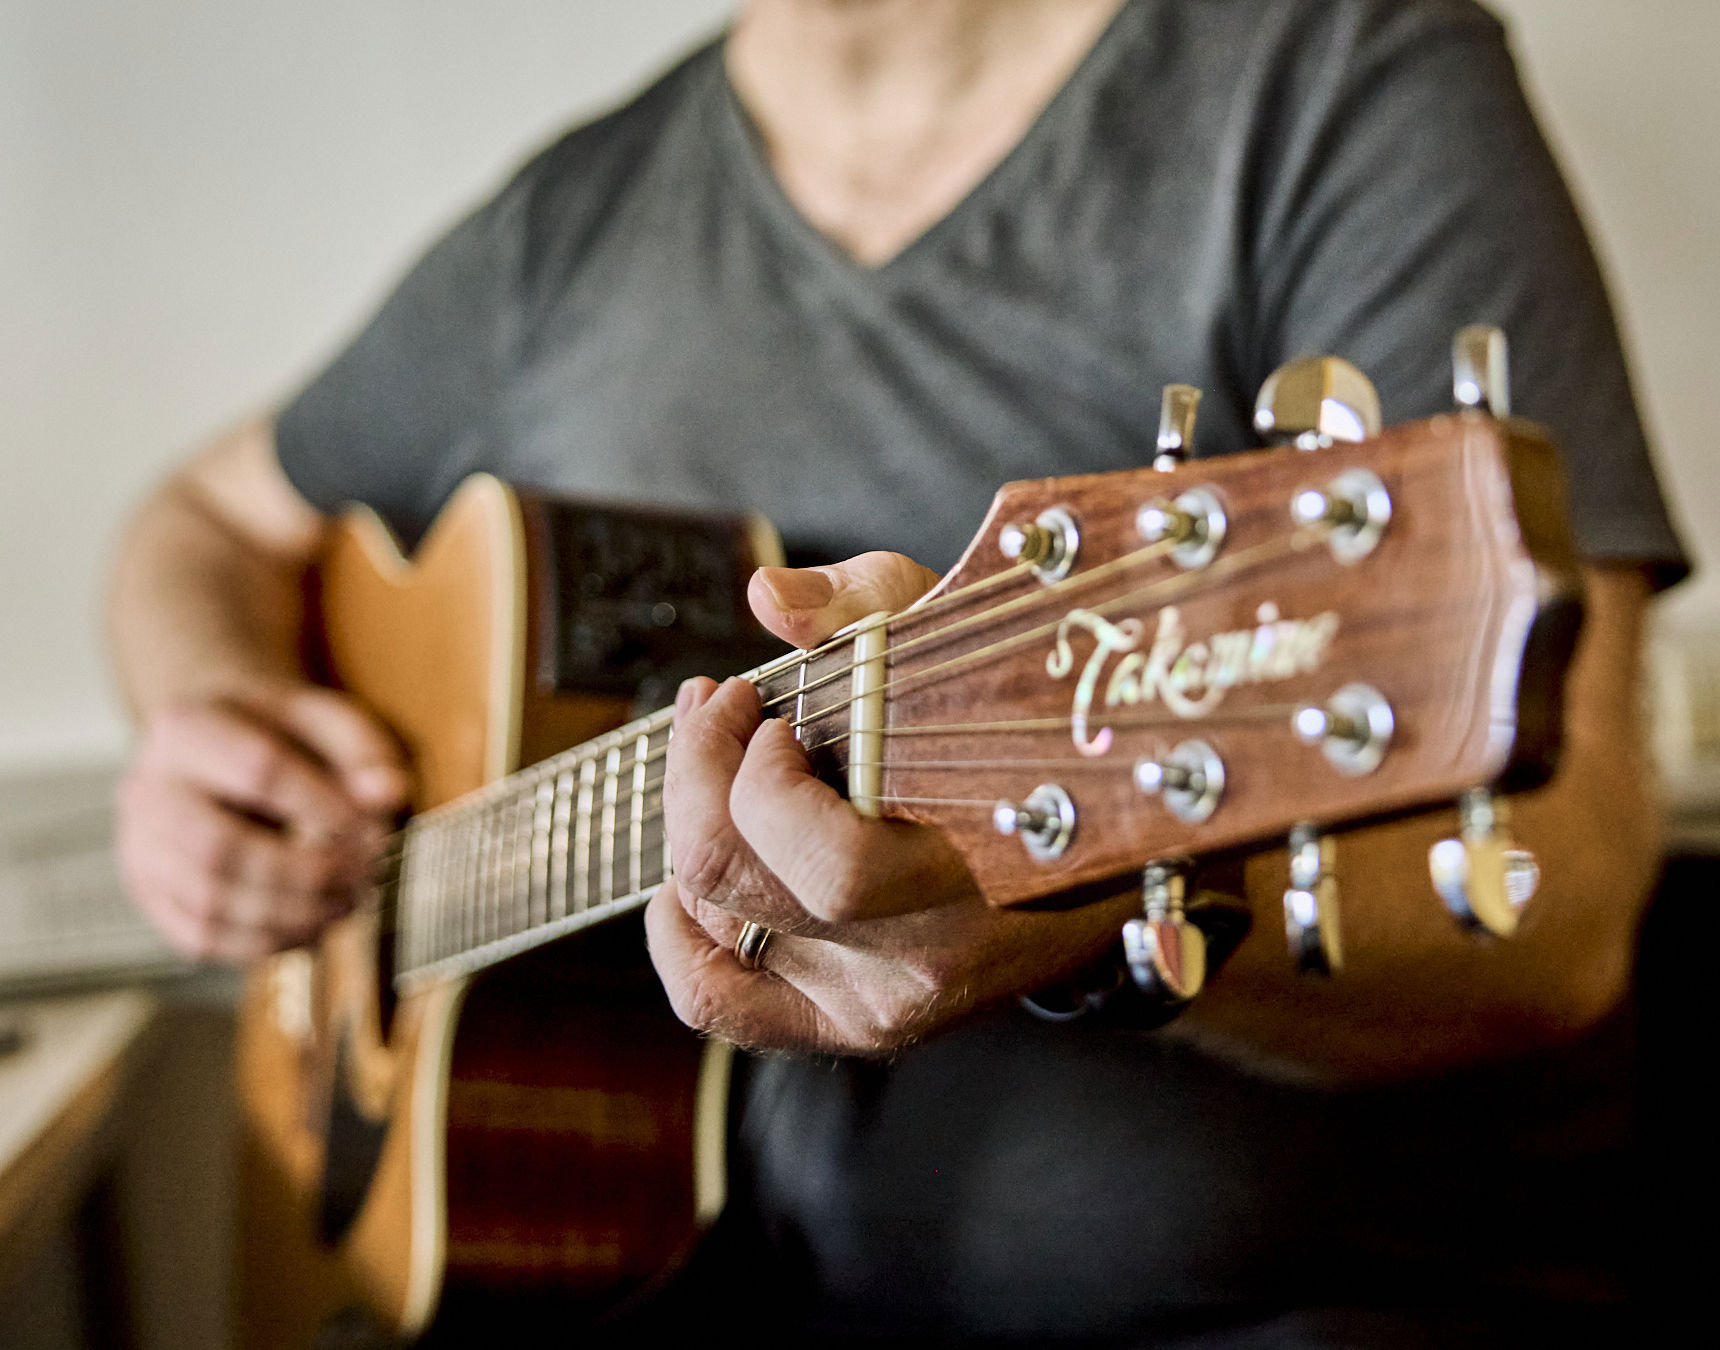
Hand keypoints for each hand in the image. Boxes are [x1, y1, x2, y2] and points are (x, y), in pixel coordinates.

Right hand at [116, 680, 410, 962]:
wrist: (213, 742)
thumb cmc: (278, 730)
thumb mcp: (324, 717)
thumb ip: (363, 748)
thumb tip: (389, 794)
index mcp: (187, 726)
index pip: (259, 770)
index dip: (325, 807)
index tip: (375, 829)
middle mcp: (147, 788)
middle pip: (220, 849)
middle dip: (306, 873)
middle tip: (365, 877)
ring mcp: (138, 845)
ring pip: (208, 901)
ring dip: (291, 914)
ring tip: (348, 902)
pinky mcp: (148, 892)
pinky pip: (200, 937)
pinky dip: (265, 942)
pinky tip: (312, 926)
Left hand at [645, 555, 1136, 1054]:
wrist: (1100, 852)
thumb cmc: (1027, 730)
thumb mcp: (968, 638)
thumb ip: (868, 604)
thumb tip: (771, 600)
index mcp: (973, 875)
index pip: (819, 856)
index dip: (754, 767)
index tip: (766, 705)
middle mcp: (921, 960)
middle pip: (734, 879)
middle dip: (696, 773)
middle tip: (719, 710)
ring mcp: (883, 1008)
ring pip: (715, 926)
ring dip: (686, 828)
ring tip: (706, 766)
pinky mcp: (853, 1029)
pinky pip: (721, 1006)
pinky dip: (678, 943)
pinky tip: (679, 887)